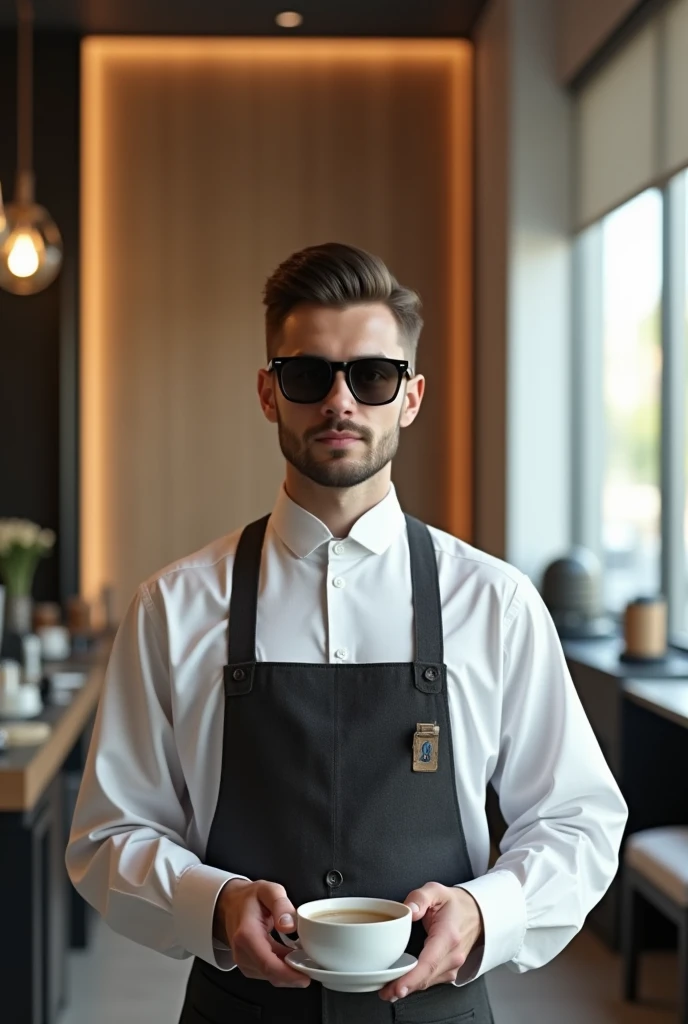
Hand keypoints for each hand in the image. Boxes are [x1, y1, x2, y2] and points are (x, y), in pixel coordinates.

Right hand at [213, 878, 310, 987]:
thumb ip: (281, 904)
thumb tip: (289, 925)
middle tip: (313, 966)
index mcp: (247, 934)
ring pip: (271, 976)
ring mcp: (243, 961)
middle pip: (271, 974)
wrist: (231, 904)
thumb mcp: (268, 890)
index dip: (288, 974)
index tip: (305, 976)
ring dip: (289, 971)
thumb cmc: (250, 898)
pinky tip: (292, 957)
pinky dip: (282, 968)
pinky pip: (268, 973)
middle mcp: (242, 952)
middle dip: (294, 975)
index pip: (268, 964)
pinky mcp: (248, 965)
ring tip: (304, 957)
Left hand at [379, 883, 483, 1001]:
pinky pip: (431, 980)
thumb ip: (420, 897)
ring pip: (428, 982)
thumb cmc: (454, 904)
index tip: (396, 987)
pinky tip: (402, 983)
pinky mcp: (450, 971)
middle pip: (426, 978)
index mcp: (448, 936)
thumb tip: (409, 911)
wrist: (476, 913)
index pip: (429, 963)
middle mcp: (453, 955)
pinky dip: (416, 983)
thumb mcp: (436, 891)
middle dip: (403, 988)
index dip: (411, 978)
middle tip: (383, 992)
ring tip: (387, 990)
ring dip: (408, 988)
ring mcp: (453, 966)